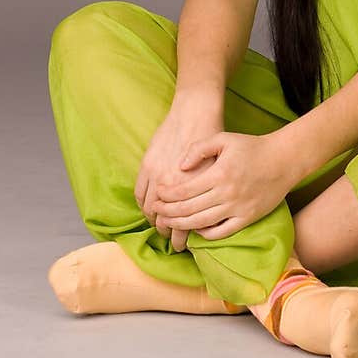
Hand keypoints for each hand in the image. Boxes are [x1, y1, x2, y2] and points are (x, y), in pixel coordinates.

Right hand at [134, 108, 221, 251]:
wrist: (196, 112)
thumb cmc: (212, 139)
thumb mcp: (218, 165)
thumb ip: (210, 192)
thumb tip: (207, 215)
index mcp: (192, 189)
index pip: (182, 225)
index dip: (181, 239)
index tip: (183, 245)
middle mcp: (173, 186)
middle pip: (164, 221)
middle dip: (166, 232)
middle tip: (171, 239)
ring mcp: (157, 175)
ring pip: (149, 208)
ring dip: (153, 219)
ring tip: (159, 224)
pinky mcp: (147, 165)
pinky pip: (139, 193)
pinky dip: (142, 203)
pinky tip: (148, 207)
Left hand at [148, 130, 293, 240]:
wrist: (283, 160)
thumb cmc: (252, 147)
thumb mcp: (224, 138)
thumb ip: (200, 148)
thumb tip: (180, 165)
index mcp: (219, 173)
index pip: (184, 190)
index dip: (167, 194)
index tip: (158, 194)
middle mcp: (227, 194)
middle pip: (189, 209)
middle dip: (168, 212)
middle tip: (156, 211)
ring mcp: (238, 208)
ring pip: (201, 223)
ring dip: (181, 225)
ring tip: (167, 223)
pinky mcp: (247, 218)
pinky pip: (221, 232)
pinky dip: (205, 234)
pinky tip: (195, 229)